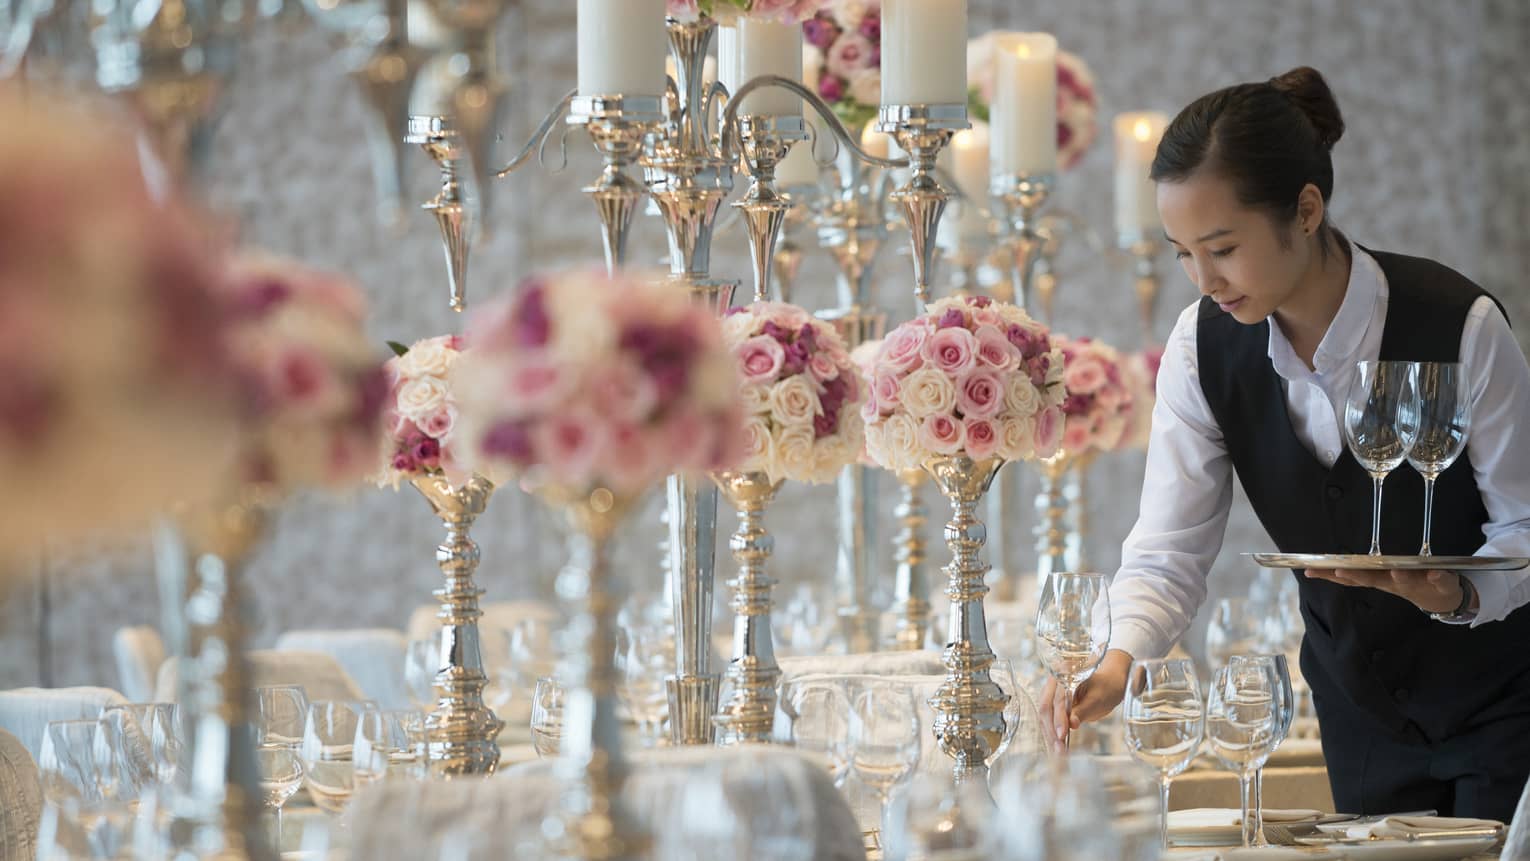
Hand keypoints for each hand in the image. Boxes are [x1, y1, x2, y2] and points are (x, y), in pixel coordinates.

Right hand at [1038, 649, 1132, 751]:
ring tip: (1058, 752)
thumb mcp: (1098, 699)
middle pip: (1045, 708)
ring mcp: (1051, 695)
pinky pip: (1049, 721)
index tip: (1062, 735)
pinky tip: (1056, 747)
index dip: (1058, 718)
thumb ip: (1083, 710)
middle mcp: (1053, 684)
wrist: (1109, 684)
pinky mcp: (1053, 707)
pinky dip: (1052, 735)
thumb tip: (1072, 724)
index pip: (1057, 700)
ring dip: (1050, 735)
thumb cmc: (1106, 688)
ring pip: (1044, 717)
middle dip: (1051, 731)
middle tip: (1059, 749)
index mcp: (1063, 675)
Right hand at [1303, 568, 1469, 613]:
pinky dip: (1437, 577)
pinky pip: (1439, 580)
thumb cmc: (1407, 581)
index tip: (1310, 570)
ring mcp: (1416, 583)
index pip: (1350, 576)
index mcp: (1377, 578)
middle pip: (1372, 579)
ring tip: (1394, 572)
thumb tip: (1326, 567)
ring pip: (1404, 581)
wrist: (1440, 598)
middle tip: (1341, 571)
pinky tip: (1435, 572)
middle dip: (1358, 576)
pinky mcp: (1440, 583)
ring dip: (1399, 578)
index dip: (1330, 575)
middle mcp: (1392, 582)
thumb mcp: (1382, 578)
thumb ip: (1359, 573)